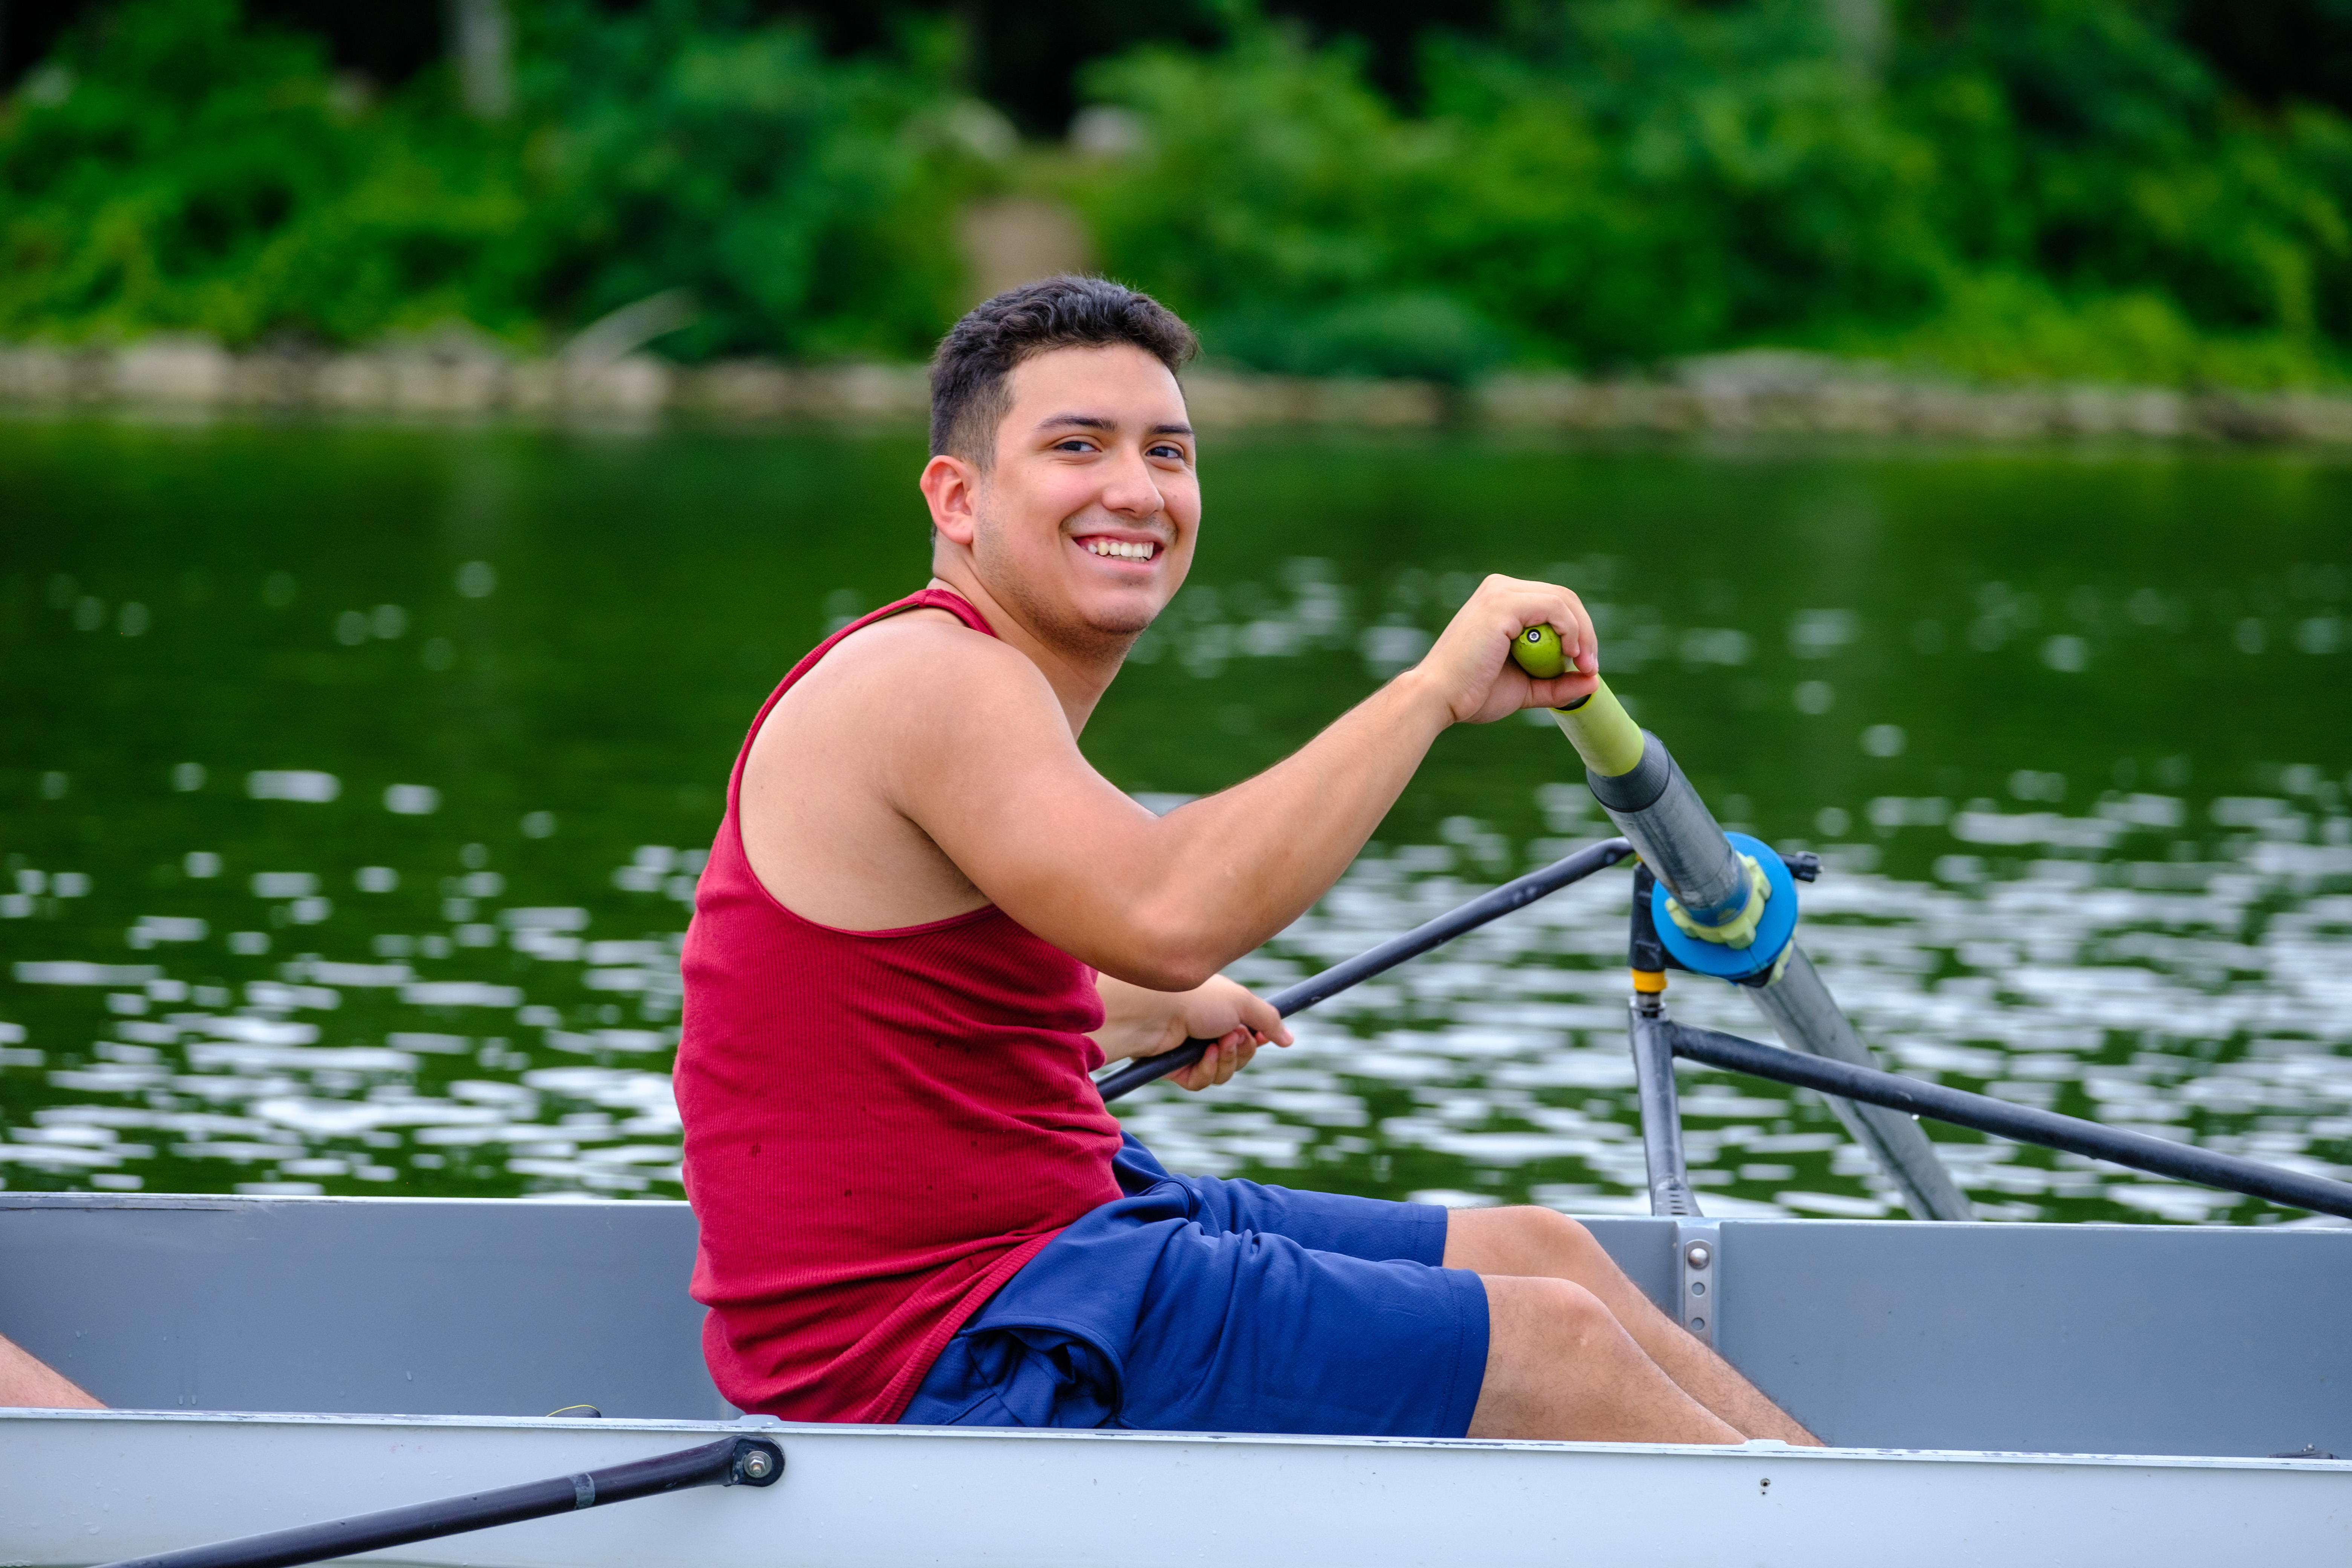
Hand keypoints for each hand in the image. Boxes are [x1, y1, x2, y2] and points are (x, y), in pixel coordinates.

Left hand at [1097, 973, 1291, 1091]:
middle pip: (1240, 1056)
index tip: (1263, 1036)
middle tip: (1234, 1036)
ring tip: (1217, 1043)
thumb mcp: (1242, 1002)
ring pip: (1224, 1072)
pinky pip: (1203, 1082)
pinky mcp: (1176, 1069)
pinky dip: (1207, 1070)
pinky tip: (1201, 1055)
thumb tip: (1290, 1040)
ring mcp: (1191, 1050)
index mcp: (1220, 1010)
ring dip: (1227, 1060)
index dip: (1257, 1038)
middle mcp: (1206, 1030)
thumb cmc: (1197, 998)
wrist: (1156, 1010)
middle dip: (1243, 1050)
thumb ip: (1269, 1019)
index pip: (1248, 1033)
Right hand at [1404, 574, 1598, 725]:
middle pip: (1564, 596)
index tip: (1585, 666)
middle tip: (1590, 667)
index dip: (1579, 631)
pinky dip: (1571, 630)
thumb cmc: (1473, 694)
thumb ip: (1556, 683)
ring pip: (1563, 599)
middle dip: (1586, 631)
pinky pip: (1554, 607)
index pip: (1555, 603)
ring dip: (1583, 633)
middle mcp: (1500, 588)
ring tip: (1582, 664)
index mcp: (1502, 600)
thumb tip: (1593, 681)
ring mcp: (1500, 592)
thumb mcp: (1526, 687)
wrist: (1438, 699)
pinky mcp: (1502, 603)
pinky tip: (1569, 654)